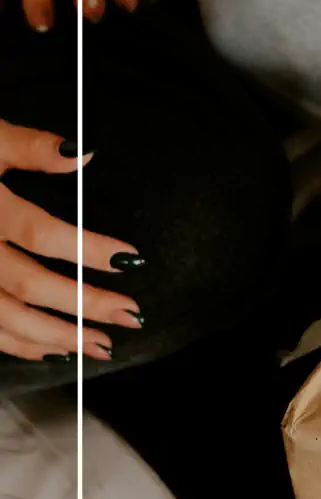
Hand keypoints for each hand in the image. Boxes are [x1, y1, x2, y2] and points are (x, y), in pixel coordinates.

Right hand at [0, 119, 142, 361]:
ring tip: (100, 345)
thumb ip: (29, 147)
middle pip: (29, 284)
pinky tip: (51, 352)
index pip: (41, 233)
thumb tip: (83, 153)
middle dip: (83, 304)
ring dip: (55, 335)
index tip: (130, 259)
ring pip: (5, 317)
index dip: (88, 248)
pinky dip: (17, 345)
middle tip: (129, 316)